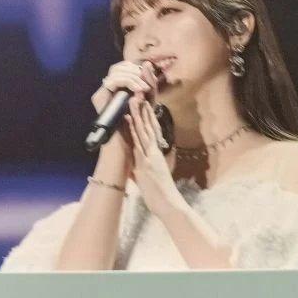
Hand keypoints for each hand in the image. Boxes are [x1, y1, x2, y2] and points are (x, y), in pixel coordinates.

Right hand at [90, 60, 158, 173]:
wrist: (126, 144)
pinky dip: (128, 82)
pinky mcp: (99, 97)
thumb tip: (146, 64)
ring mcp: (103, 92)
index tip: (148, 77)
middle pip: (119, 66)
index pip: (125, 67)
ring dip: (133, 77)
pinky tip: (139, 91)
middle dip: (135, 71)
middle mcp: (109, 88)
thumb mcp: (148, 101)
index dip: (137, 68)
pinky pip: (113, 81)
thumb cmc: (138, 124)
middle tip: (146, 84)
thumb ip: (149, 84)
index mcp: (120, 87)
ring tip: (144, 89)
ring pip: (116, 71)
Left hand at [125, 94, 183, 219]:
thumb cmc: (161, 192)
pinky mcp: (145, 163)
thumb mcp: (152, 175)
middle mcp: (154, 152)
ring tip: (134, 100)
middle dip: (143, 111)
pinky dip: (134, 132)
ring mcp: (149, 156)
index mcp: (156, 154)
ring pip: (143, 131)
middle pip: (148, 127)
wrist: (168, 204)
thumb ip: (145, 166)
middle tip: (139, 94)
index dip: (147, 117)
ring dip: (138, 115)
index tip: (144, 104)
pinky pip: (138, 144)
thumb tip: (137, 163)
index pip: (151, 131)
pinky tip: (129, 121)